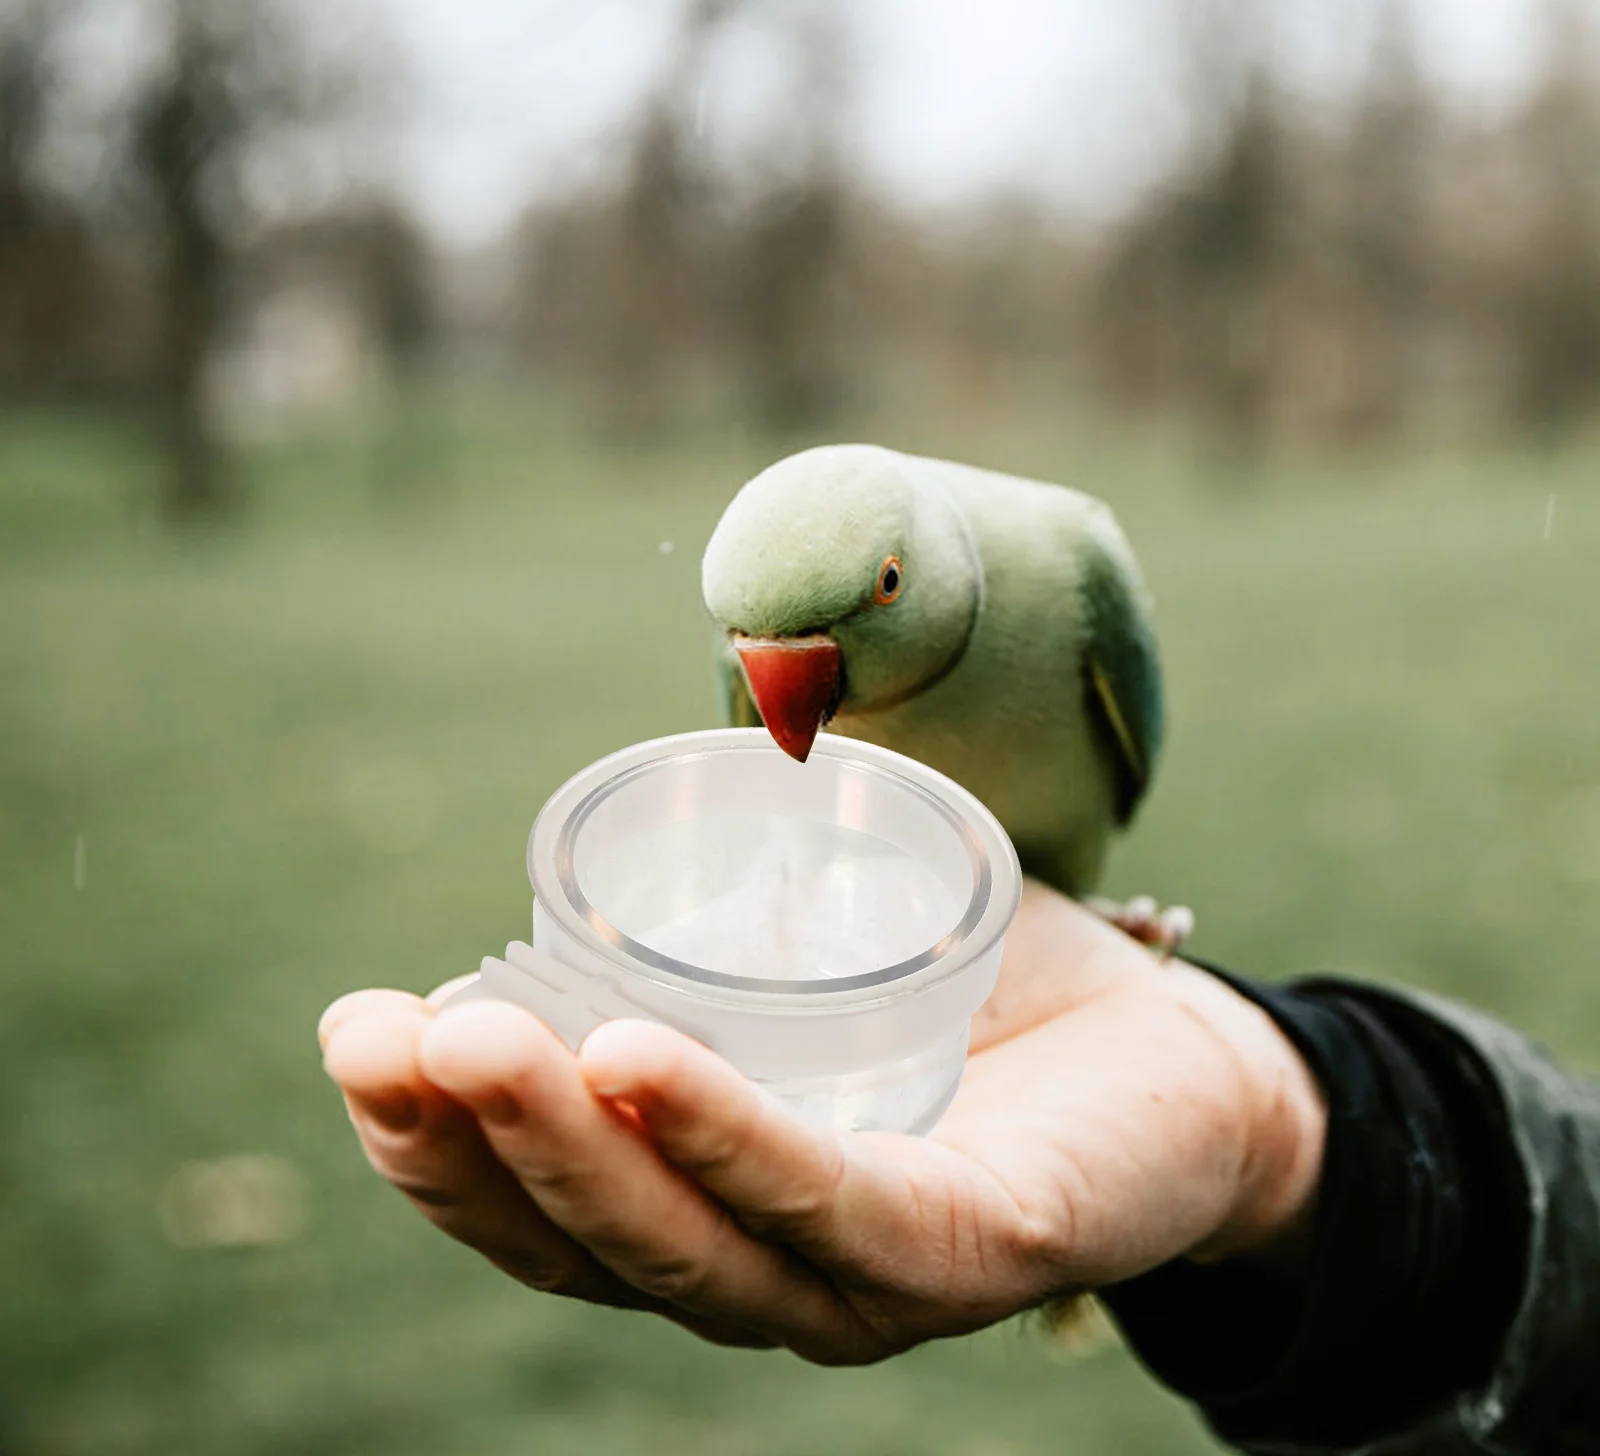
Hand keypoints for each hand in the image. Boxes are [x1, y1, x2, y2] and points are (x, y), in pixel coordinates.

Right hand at [319, 881, 1325, 1364]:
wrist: (1180, 1057)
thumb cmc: (977, 1003)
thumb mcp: (816, 949)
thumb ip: (713, 901)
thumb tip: (609, 799)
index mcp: (719, 1214)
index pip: (549, 1212)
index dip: (436, 1143)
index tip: (356, 1035)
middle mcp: (776, 1274)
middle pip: (594, 1246)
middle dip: (468, 1145)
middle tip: (378, 1035)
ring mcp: (873, 1283)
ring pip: (692, 1248)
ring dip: (568, 1149)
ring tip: (476, 1040)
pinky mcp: (977, 1251)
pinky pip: (838, 1209)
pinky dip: (728, 1141)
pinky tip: (640, 1060)